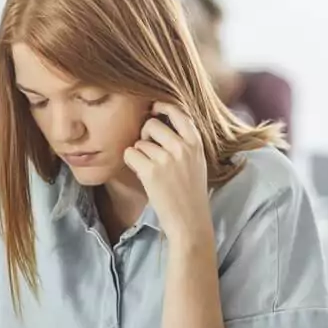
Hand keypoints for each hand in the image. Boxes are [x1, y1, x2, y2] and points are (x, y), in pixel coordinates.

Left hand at [123, 102, 210, 243]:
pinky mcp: (151, 172)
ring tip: (150, 170)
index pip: (178, 112)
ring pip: (139, 142)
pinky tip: (142, 174)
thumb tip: (159, 121)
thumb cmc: (191, 194)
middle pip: (152, 124)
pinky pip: (130, 154)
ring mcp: (166, 159)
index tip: (153, 108)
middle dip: (145, 135)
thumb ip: (184, 142)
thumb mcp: (197, 162)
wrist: (190, 221)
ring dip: (139, 154)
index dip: (162, 106)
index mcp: (196, 143)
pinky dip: (131, 163)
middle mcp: (182, 147)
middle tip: (148, 151)